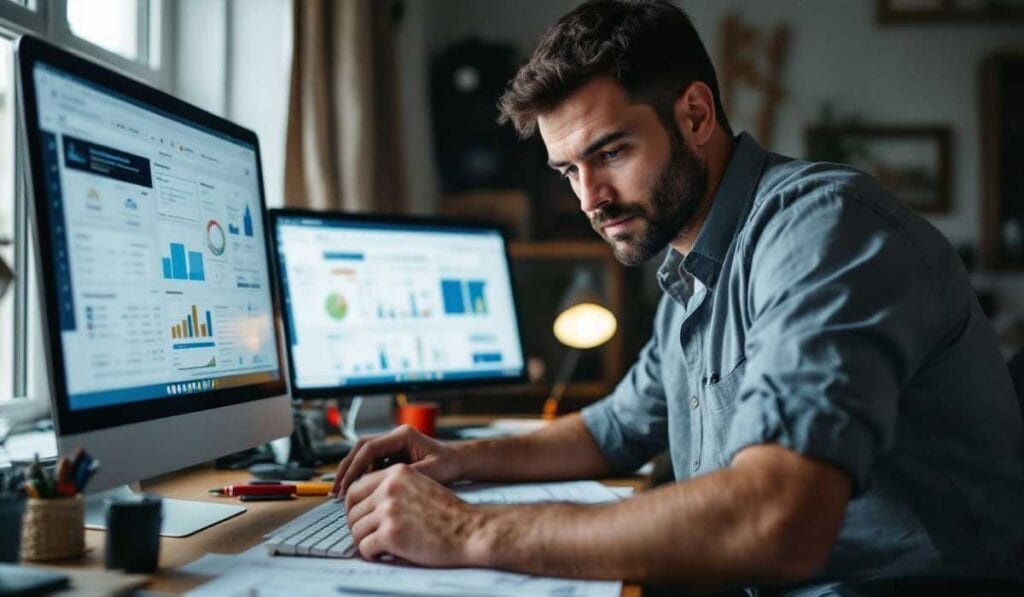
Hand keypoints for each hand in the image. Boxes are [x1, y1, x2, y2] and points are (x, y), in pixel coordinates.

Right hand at [332, 425, 461, 496]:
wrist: (459, 461)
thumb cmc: (449, 464)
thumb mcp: (431, 472)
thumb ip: (408, 476)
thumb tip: (382, 486)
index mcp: (403, 435)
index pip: (369, 448)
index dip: (355, 467)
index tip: (346, 486)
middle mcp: (395, 436)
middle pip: (361, 448)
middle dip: (347, 469)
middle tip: (336, 490)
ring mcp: (393, 444)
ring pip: (363, 455)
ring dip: (352, 473)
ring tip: (342, 494)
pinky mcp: (393, 454)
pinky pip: (372, 463)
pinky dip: (362, 476)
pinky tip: (358, 492)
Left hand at [345, 464, 486, 566]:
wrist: (469, 530)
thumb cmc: (449, 513)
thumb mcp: (421, 485)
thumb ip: (395, 488)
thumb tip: (369, 503)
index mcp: (397, 473)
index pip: (357, 487)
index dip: (354, 505)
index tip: (359, 516)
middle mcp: (390, 488)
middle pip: (352, 510)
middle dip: (358, 525)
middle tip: (369, 535)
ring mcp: (389, 511)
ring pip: (356, 530)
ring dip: (365, 541)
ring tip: (379, 546)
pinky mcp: (390, 534)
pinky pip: (364, 547)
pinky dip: (371, 554)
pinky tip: (383, 554)